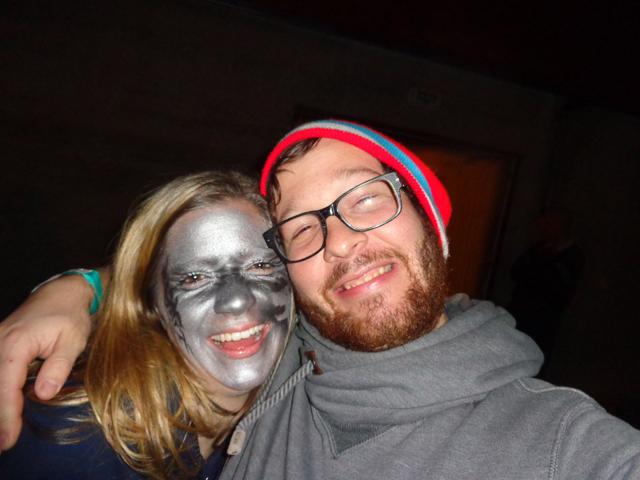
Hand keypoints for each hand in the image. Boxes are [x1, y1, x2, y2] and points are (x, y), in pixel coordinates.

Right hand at [0, 274, 92, 449]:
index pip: (6, 387)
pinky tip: (6, 409)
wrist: (61, 293)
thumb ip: (58, 367)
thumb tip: (43, 395)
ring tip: (3, 434)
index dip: (7, 416)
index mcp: (15, 345)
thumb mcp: (73, 341)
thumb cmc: (69, 316)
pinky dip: (0, 392)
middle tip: (3, 444)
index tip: (8, 439)